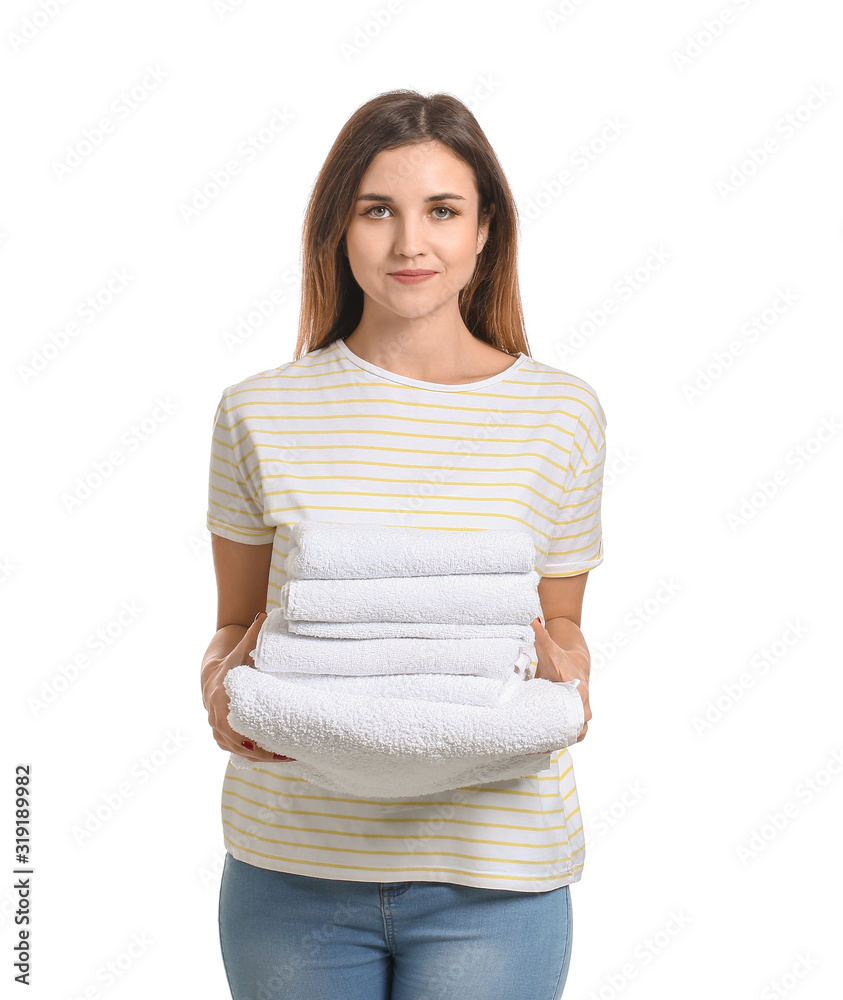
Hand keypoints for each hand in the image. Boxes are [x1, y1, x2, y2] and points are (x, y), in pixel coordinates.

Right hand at [203, 612, 296, 762]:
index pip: (236, 726)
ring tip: (288, 756)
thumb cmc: (231, 661)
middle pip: (239, 743)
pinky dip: (252, 756)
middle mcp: (215, 717)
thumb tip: (264, 615)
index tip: (276, 743)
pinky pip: (235, 751)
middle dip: (264, 751)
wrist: (211, 672)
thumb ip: (253, 635)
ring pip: (237, 751)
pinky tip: (273, 758)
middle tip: (290, 753)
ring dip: (261, 756)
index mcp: (221, 697)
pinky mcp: (220, 736)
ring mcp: (216, 728)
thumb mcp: (241, 649)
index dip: (255, 738)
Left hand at [530, 618, 590, 742]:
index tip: (554, 730)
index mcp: (579, 690)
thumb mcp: (549, 648)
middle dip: (560, 737)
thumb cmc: (560, 658)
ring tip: (537, 750)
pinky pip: (567, 734)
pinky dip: (557, 742)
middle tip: (539, 746)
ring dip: (558, 742)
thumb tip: (532, 620)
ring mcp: (578, 714)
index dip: (569, 723)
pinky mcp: (570, 719)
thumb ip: (540, 635)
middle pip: (576, 728)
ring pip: (573, 735)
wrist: (574, 663)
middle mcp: (582, 705)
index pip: (579, 711)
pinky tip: (540, 749)